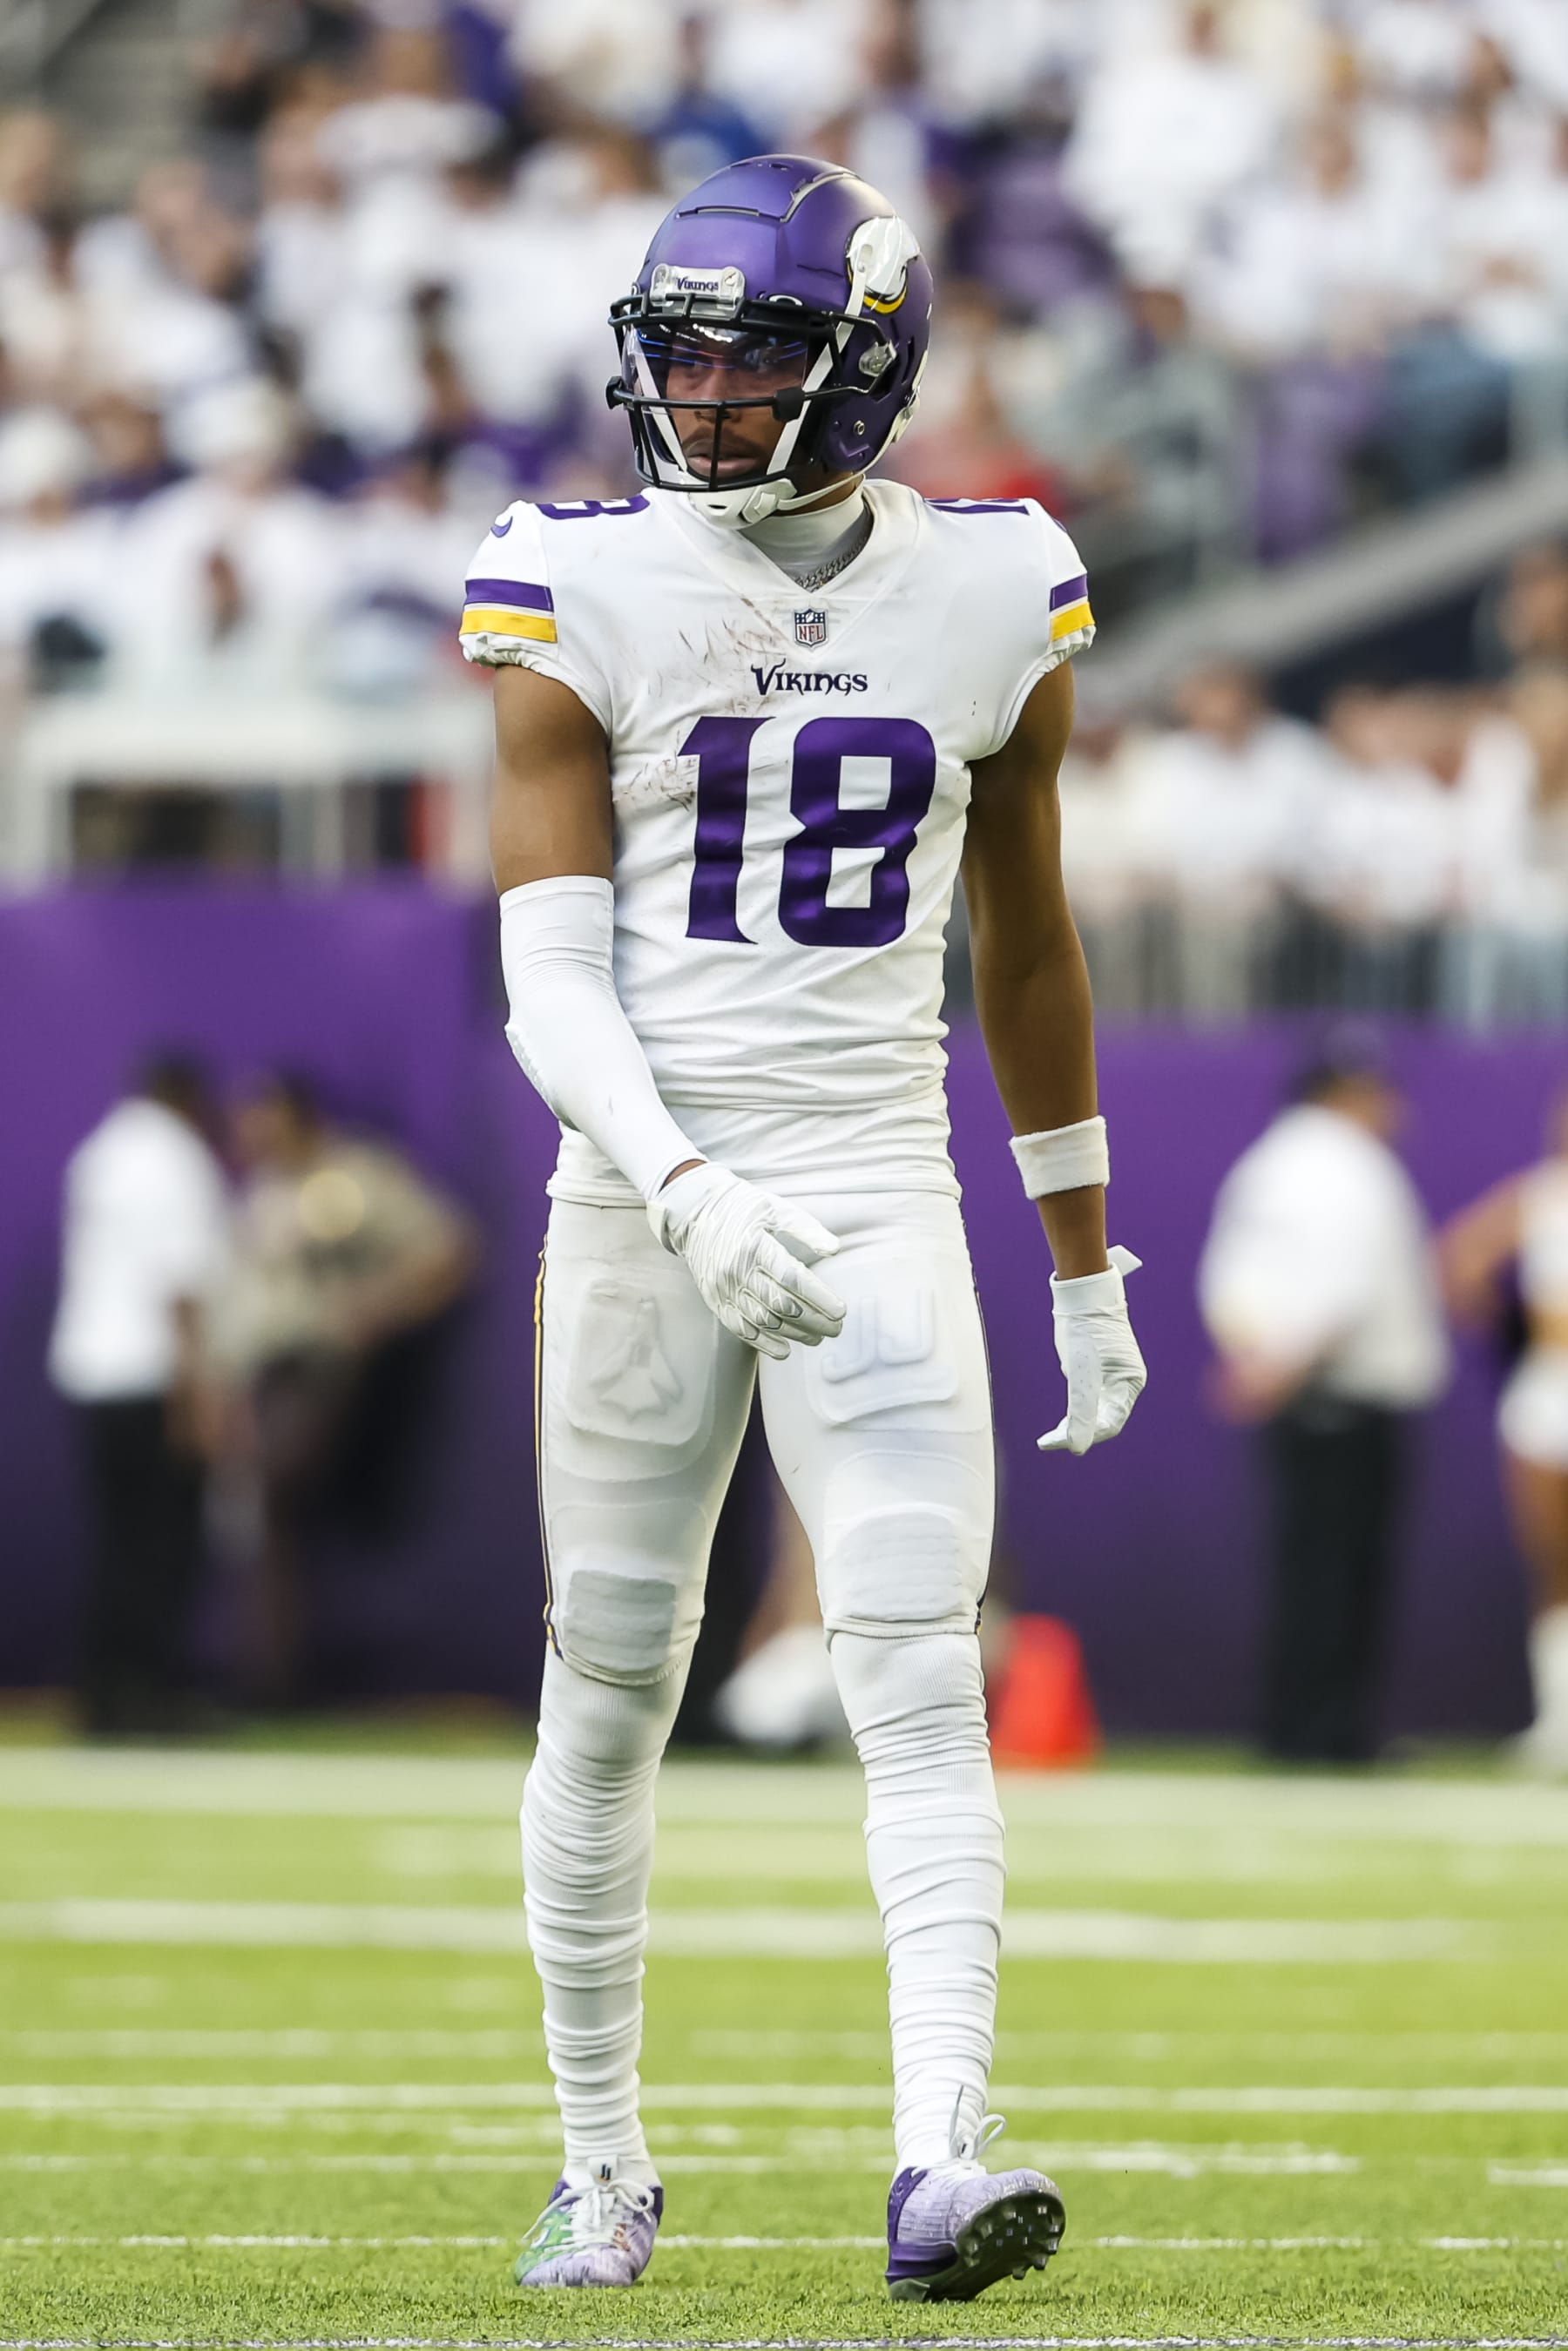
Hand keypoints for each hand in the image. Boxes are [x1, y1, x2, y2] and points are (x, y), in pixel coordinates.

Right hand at [649, 1162, 845, 1359]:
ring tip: (818, 1337)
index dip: (819, 1298)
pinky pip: (740, 1328)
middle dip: (814, 1320)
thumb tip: (835, 1248)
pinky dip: (763, 1343)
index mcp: (755, 1245)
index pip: (793, 1279)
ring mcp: (723, 1288)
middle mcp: (737, 1270)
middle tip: (836, 1327)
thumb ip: (806, 1229)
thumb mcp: (776, 1208)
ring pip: (764, 1321)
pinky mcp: (715, 1300)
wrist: (695, 1212)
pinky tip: (784, 1349)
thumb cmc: (741, 1208)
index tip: (840, 1310)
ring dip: (794, 1334)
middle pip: (782, 1304)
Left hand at [1038, 1244, 1145, 1454]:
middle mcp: (1126, 1381)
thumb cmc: (1084, 1327)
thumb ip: (1080, 1408)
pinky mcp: (1100, 1370)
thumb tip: (1076, 1446)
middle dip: (1078, 1431)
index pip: (1110, 1423)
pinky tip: (1061, 1417)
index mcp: (1129, 1381)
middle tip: (1048, 1440)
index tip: (1055, 1443)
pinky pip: (1090, 1397)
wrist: (1082, 1292)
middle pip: (1104, 1419)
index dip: (1085, 1437)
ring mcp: (1114, 1375)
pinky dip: (1075, 1408)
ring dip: (1075, 1422)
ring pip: (1097, 1410)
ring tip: (1051, 1434)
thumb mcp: (1079, 1370)